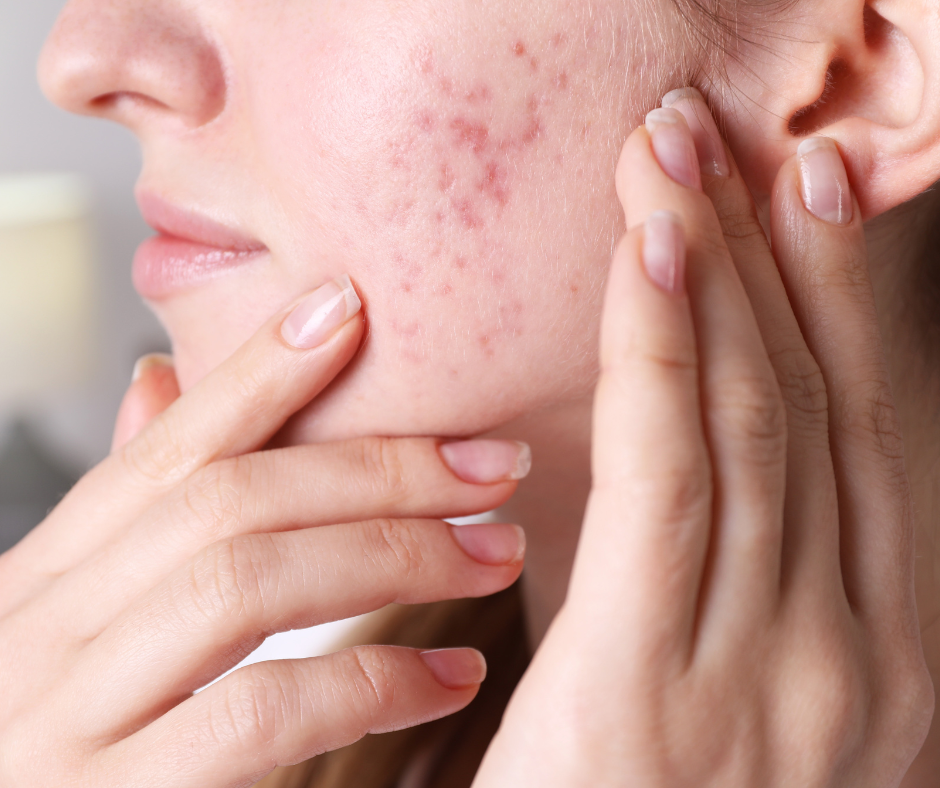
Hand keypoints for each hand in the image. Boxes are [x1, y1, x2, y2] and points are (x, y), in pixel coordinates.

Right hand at [0, 277, 527, 786]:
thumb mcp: (73, 626)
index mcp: (44, 580)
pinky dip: (371, 680)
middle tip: (493, 465)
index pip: (167, 449)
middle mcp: (41, 631)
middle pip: (229, 501)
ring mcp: (62, 718)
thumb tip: (159, 381)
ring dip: (394, 553)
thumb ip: (129, 519)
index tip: (350, 310)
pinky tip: (452, 676)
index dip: (256, 372)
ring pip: (247, 582)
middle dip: (377, 470)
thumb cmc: (60, 754)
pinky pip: (261, 712)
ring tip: (496, 553)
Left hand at [474, 90, 932, 785]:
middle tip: (731, 133)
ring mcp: (773, 676)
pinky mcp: (651, 691)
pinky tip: (651, 255)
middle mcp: (858, 655)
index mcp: (890, 655)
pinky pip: (664, 481)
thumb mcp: (754, 701)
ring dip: (717, 269)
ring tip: (680, 157)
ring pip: (748, 421)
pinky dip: (662, 355)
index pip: (865, 429)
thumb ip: (757, 588)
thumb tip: (730, 462)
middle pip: (813, 402)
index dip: (845, 294)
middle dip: (776, 251)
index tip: (811, 183)